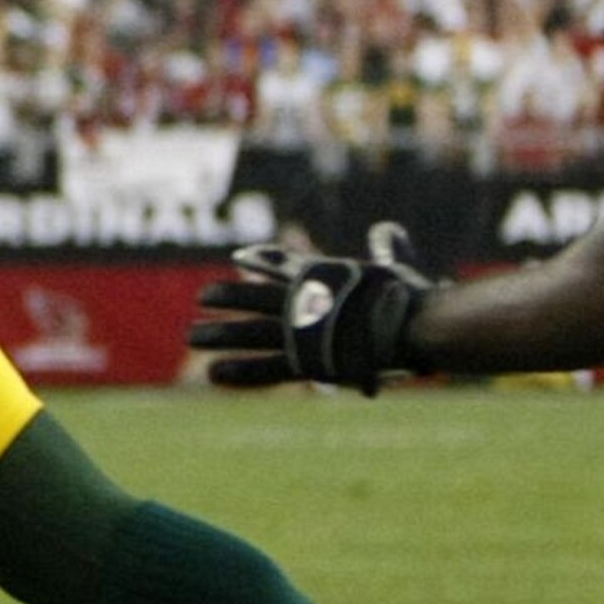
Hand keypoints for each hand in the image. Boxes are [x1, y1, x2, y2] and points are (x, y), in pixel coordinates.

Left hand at [189, 222, 437, 395]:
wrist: (411, 325)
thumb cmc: (410, 298)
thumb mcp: (397, 267)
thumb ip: (390, 248)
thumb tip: (389, 228)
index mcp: (323, 276)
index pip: (284, 263)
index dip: (262, 259)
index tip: (242, 256)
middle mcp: (303, 300)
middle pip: (256, 296)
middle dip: (228, 295)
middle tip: (201, 296)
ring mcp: (300, 331)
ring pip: (251, 330)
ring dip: (221, 334)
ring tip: (192, 335)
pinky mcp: (306, 360)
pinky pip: (267, 368)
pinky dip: (241, 372)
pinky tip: (213, 374)